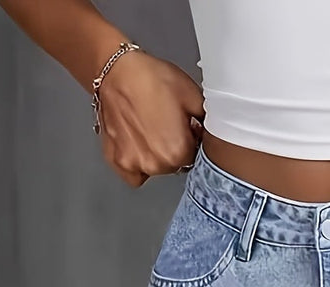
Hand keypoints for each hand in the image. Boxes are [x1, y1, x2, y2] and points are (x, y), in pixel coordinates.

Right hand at [96, 50, 203, 186]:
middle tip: (165, 123)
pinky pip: (134, 174)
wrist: (117, 70)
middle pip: (175, 165)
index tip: (185, 128)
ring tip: (149, 127)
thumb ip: (208, 122)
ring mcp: (134, 164)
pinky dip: (137, 162)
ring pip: (155, 169)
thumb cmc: (151, 79)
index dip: (191, 140)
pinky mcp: (117, 160)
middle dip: (174, 148)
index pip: (195, 157)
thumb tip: (212, 135)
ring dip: (156, 155)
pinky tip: (137, 142)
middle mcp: (156, 163)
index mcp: (178, 151)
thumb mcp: (193, 95)